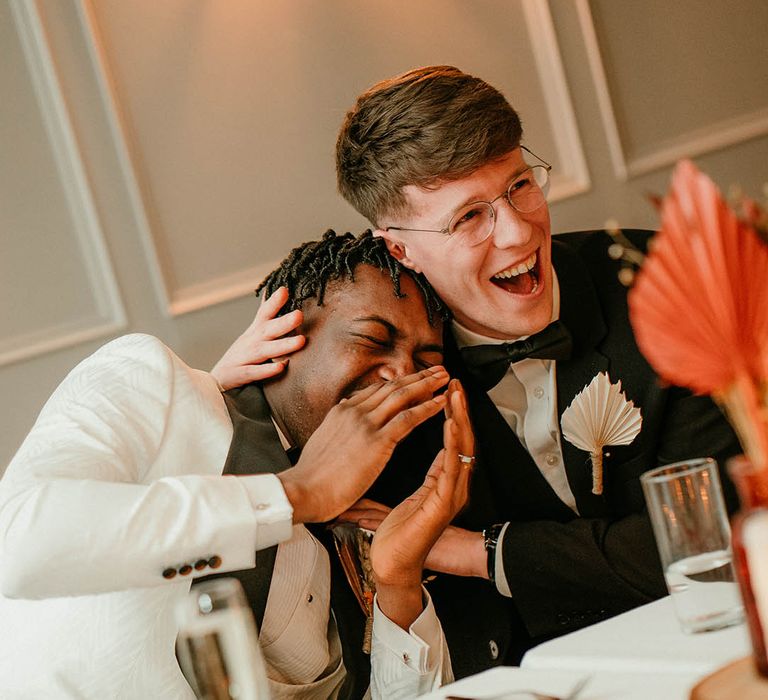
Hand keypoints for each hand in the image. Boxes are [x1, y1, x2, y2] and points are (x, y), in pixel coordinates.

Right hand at [211, 287, 305, 389]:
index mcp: (255, 331)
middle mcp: (250, 342)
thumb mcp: (253, 332)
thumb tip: (280, 291)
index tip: (284, 290)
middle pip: (268, 330)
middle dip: (283, 322)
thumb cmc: (243, 354)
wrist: (218, 380)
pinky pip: (254, 372)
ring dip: (282, 345)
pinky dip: (266, 370)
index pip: (264, 313)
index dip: (273, 302)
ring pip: (264, 351)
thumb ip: (266, 314)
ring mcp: (244, 358)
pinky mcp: (239, 375)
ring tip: (301, 341)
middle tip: (299, 314)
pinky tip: (281, 367)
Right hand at [278, 366, 449, 523]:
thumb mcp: (323, 442)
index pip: (375, 390)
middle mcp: (354, 411)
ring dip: (427, 384)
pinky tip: (441, 402)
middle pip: (392, 387)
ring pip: (402, 396)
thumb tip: (345, 417)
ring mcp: (365, 424)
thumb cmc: (311, 477)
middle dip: (418, 376)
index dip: (399, 382)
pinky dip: (427, 407)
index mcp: (341, 411)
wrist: (303, 490)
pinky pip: (408, 418)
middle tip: (437, 369)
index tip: (414, 378)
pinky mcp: (376, 441)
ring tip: (445, 377)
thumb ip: (338, 428)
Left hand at [338, 382, 485, 579]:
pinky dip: (453, 444)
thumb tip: (368, 465)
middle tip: (452, 381)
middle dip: (455, 407)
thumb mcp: (386, 501)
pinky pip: (452, 469)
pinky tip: (452, 425)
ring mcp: (449, 493)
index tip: (438, 389)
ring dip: (459, 417)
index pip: (445, 440)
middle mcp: (447, 484)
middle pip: (457, 438)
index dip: (444, 414)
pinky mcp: (445, 503)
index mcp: (436, 481)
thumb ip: (383, 483)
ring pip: (461, 449)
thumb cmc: (393, 538)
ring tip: (455, 393)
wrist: (394, 567)